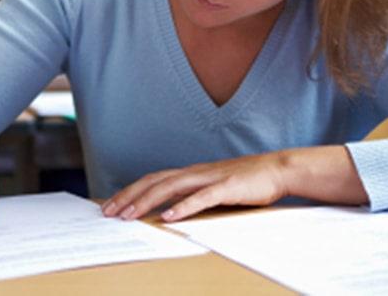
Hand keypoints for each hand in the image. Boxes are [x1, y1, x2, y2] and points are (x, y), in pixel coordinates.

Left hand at [102, 147, 366, 221]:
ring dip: (147, 201)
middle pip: (154, 182)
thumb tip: (169, 209)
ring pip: (171, 188)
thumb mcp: (213, 188)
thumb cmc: (246, 182)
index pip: (152, 180)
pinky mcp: (227, 187)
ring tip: (129, 215)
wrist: (278, 170)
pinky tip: (169, 217)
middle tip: (109, 212)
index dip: (130, 191)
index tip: (111, 205)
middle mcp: (195, 172)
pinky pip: (201, 198)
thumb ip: (192, 195)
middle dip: (129, 196)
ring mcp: (210, 178)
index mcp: (191, 172)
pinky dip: (183, 207)